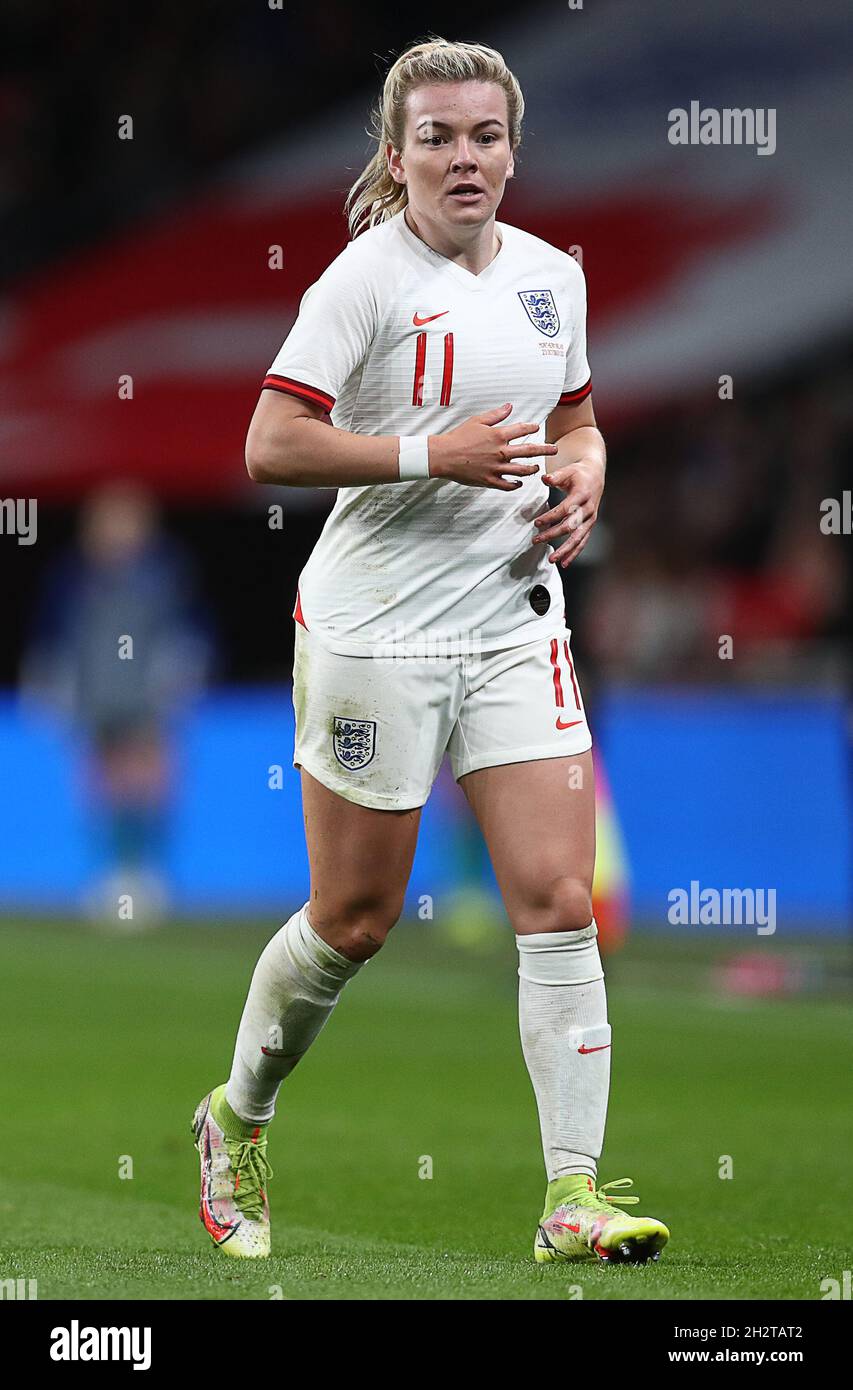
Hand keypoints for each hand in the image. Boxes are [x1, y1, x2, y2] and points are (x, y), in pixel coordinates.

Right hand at [429, 403, 557, 489]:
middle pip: (530, 451)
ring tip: (537, 468)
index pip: (522, 430)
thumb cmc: (458, 437)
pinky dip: (515, 484)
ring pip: (522, 470)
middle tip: (554, 449)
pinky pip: (507, 485)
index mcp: (499, 435)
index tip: (536, 428)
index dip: (531, 428)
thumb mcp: (477, 420)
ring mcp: (496, 468)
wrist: (443, 456)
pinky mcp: (489, 480)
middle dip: (545, 449)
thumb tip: (510, 406)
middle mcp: (501, 452)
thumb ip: (496, 414)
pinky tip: (520, 483)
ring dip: (532, 469)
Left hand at [532, 457, 604, 566]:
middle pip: (570, 526)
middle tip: (536, 540)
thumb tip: (544, 478)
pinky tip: (564, 563)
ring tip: (552, 559)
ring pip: (578, 538)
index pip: (565, 509)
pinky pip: (582, 541)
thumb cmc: (579, 473)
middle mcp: (588, 509)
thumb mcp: (568, 470)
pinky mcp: (590, 525)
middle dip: (553, 535)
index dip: (550, 517)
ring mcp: (590, 518)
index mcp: (582, 495)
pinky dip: (574, 553)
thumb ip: (555, 476)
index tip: (537, 523)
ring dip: (565, 550)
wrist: (595, 475)